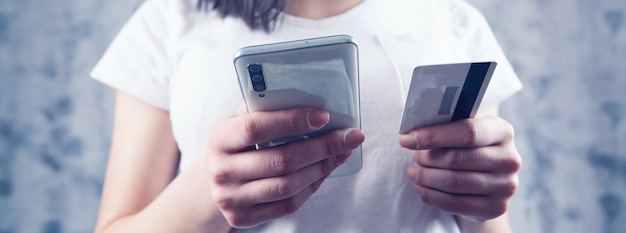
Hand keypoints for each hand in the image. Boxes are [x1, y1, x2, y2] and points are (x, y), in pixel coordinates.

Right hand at [205, 106, 364, 227]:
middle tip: (351, 136)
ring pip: (288, 186)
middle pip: (281, 161)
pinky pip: (288, 204)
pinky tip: (325, 170)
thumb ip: (266, 106)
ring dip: (322, 167)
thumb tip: (311, 95)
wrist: (213, 182)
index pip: (256, 128)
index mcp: (219, 139)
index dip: (291, 121)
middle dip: (322, 147)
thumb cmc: (237, 142)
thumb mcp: (240, 120)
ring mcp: (231, 198)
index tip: (324, 116)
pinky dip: (313, 186)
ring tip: (342, 152)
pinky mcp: (243, 218)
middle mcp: (221, 171)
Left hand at [399, 116, 520, 221]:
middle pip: (455, 159)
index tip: (407, 139)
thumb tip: (411, 134)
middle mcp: (510, 159)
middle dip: (426, 158)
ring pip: (453, 182)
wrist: (487, 180)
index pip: (467, 132)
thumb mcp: (463, 131)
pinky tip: (421, 187)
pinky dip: (430, 195)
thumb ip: (445, 126)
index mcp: (502, 131)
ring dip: (426, 177)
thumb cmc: (468, 148)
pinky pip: (454, 204)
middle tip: (414, 157)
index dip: (433, 136)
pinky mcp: (495, 207)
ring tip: (414, 172)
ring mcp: (505, 186)